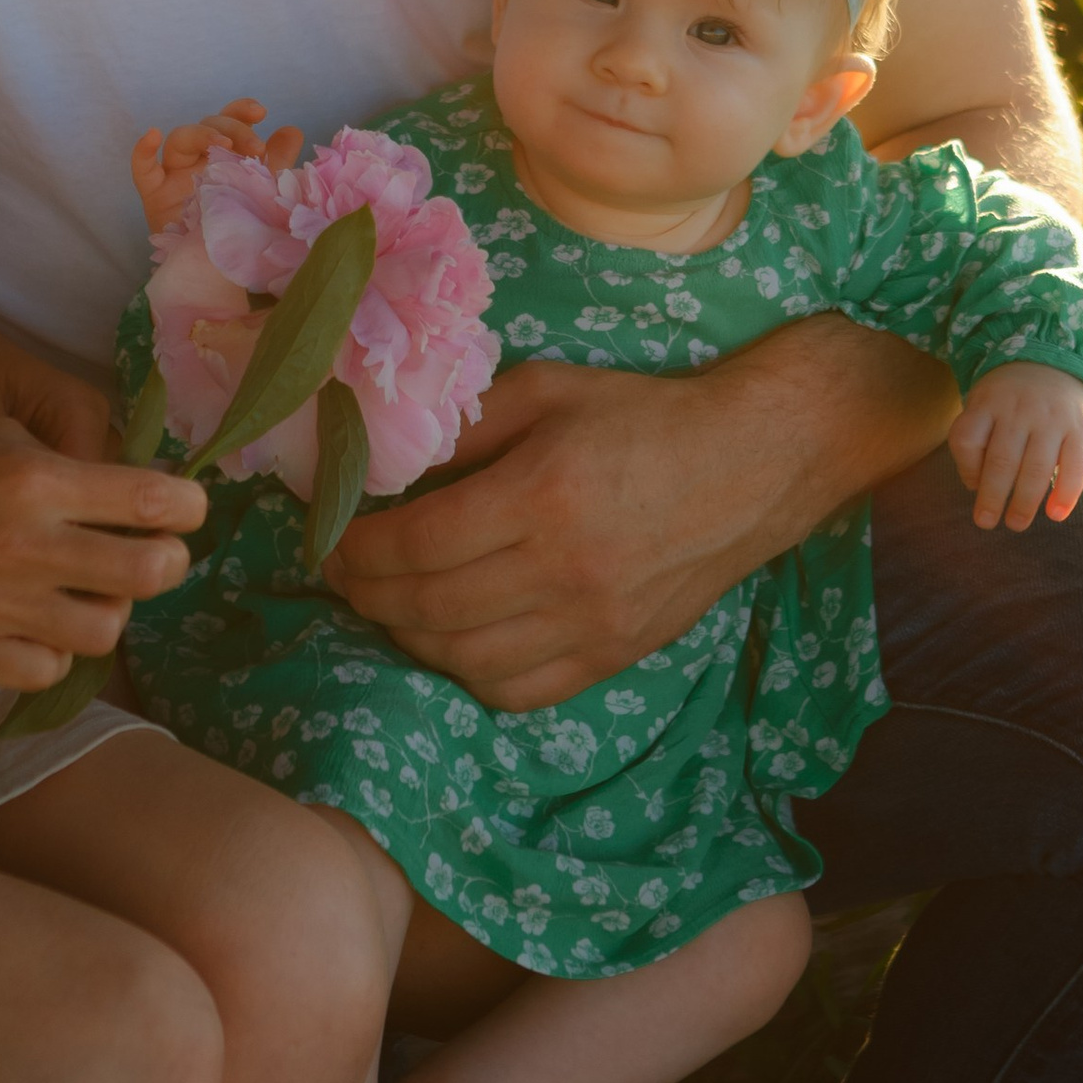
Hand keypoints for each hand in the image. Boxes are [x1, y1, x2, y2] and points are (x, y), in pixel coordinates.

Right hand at [0, 414, 207, 688]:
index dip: (187, 507)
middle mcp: (21, 546)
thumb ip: (62, 464)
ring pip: (103, 632)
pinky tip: (35, 621)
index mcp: (33, 478)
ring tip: (87, 590)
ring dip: (108, 609)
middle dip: (165, 562)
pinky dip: (53, 648)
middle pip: (147, 575)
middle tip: (151, 553)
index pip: (154, 502)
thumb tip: (132, 497)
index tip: (183, 508)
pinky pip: (46, 669)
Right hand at [130, 97, 303, 233]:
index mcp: (223, 153)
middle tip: (255, 148)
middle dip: (232, 128)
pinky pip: (142, 169)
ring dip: (201, 134)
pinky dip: (142, 151)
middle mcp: (197, 158)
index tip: (260, 112)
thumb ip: (276, 162)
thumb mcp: (262, 192)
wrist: (216, 269)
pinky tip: (151, 135)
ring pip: (179, 139)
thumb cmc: (238, 225)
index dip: (241, 110)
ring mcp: (173, 175)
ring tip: (223, 144)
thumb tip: (293, 131)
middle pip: (207, 126)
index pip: (230, 120)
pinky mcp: (154, 195)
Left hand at [321, 319, 959, 710]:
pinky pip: (518, 690)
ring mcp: (591, 624)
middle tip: (343, 575)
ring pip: (464, 659)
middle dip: (367, 595)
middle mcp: (563, 571)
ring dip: (407, 638)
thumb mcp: (547, 392)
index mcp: (542, 495)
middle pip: (428, 609)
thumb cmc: (645, 414)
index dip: (357, 548)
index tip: (330, 537)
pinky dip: (467, 674)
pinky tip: (451, 642)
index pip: (416, 544)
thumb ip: (464, 428)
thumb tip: (383, 458)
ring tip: (388, 606)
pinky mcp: (614, 654)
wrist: (753, 462)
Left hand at [948, 361, 1082, 531]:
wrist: (1055, 362)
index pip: (968, 438)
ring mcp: (1052, 418)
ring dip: (1025, 502)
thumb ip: (975, 440)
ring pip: (1036, 467)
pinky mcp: (1081, 428)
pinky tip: (1056, 514)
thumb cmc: (1010, 400)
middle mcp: (1020, 410)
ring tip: (1016, 524)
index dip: (966, 468)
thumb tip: (975, 487)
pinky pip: (1075, 465)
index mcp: (989, 403)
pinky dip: (1066, 493)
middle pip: (1002, 460)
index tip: (972, 488)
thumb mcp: (983, 404)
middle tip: (985, 522)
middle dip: (992, 497)